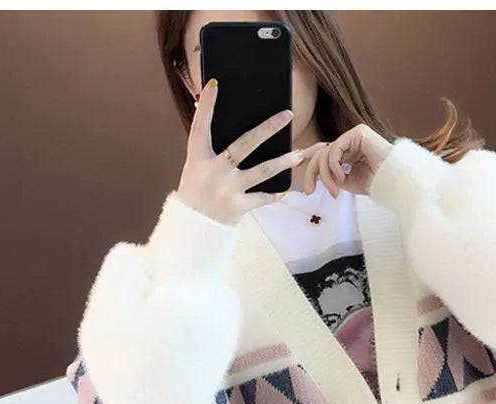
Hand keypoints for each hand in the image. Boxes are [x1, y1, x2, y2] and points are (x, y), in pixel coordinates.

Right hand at [176, 79, 305, 226]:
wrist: (195, 227)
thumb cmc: (198, 191)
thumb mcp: (196, 166)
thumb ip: (210, 146)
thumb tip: (221, 116)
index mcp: (198, 158)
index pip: (200, 126)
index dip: (207, 106)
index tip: (215, 84)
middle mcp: (214, 171)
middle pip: (244, 144)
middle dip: (267, 128)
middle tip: (287, 114)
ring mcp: (228, 189)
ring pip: (262, 171)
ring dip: (283, 161)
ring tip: (300, 154)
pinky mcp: (239, 206)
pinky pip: (263, 197)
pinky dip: (275, 193)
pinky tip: (288, 188)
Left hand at [302, 124, 391, 197]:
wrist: (394, 181)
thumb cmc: (376, 183)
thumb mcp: (348, 182)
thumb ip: (332, 177)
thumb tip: (317, 176)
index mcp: (348, 153)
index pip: (323, 158)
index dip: (312, 173)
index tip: (308, 191)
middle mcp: (349, 142)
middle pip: (320, 153)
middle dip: (312, 173)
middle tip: (310, 191)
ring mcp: (354, 136)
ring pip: (326, 153)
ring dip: (326, 175)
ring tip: (335, 190)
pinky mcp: (358, 132)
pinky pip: (335, 148)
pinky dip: (334, 166)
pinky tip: (342, 177)